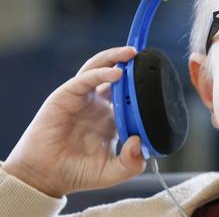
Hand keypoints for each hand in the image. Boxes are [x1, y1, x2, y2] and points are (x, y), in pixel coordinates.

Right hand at [3, 46, 145, 197]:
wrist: (45, 178)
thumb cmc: (77, 172)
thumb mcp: (113, 171)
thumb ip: (131, 163)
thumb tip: (140, 143)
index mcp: (110, 116)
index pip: (130, 93)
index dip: (142, 84)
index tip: (160, 77)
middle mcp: (97, 103)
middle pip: (115, 74)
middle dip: (130, 62)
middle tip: (148, 56)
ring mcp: (81, 98)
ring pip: (98, 68)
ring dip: (115, 57)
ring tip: (132, 53)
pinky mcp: (65, 97)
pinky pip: (84, 79)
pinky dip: (100, 73)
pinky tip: (117, 73)